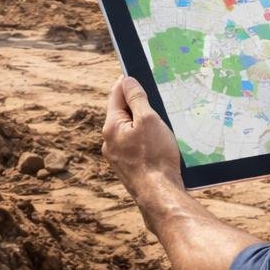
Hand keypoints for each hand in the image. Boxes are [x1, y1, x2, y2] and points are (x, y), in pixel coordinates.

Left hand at [102, 76, 184, 203]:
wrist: (160, 195)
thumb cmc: (155, 156)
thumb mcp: (149, 120)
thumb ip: (136, 99)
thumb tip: (126, 81)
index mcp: (111, 127)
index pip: (115, 96)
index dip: (126, 83)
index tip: (134, 73)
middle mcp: (110, 142)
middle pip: (122, 114)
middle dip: (137, 105)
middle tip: (154, 97)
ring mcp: (118, 158)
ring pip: (129, 132)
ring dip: (142, 124)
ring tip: (160, 121)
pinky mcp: (129, 169)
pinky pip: (135, 147)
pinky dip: (145, 140)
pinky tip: (159, 144)